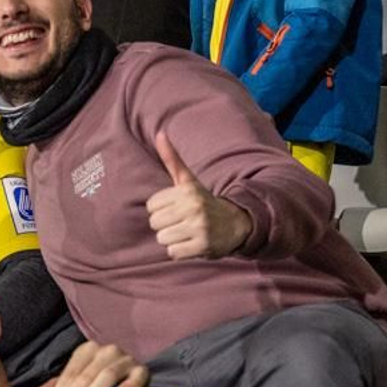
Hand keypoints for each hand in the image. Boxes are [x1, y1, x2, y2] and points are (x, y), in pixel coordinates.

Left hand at [37, 342, 148, 386]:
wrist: (132, 375)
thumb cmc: (99, 380)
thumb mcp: (77, 380)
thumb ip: (58, 386)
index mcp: (87, 351)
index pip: (70, 373)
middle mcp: (106, 351)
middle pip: (85, 375)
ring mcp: (125, 359)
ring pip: (107, 374)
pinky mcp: (142, 370)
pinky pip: (137, 376)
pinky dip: (129, 384)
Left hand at [144, 132, 250, 259]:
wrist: (236, 223)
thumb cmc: (203, 201)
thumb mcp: (188, 180)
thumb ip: (172, 159)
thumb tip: (160, 133)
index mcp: (187, 190)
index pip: (151, 207)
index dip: (161, 210)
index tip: (177, 208)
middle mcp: (194, 207)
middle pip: (154, 223)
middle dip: (166, 225)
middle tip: (183, 222)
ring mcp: (199, 227)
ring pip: (162, 239)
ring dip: (172, 239)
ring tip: (188, 232)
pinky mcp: (203, 247)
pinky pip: (173, 253)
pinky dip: (180, 252)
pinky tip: (193, 243)